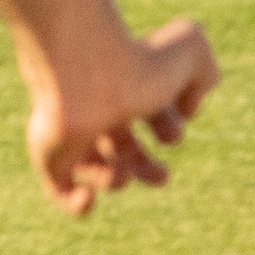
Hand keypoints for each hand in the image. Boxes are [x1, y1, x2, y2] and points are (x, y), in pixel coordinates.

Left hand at [25, 17, 220, 214]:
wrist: (84, 74)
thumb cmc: (137, 62)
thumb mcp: (191, 50)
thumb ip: (205, 72)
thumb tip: (189, 110)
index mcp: (127, 84)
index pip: (149, 113)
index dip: (170, 128)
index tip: (173, 131)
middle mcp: (97, 107)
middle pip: (122, 146)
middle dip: (146, 167)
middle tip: (162, 176)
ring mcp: (70, 131)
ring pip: (92, 168)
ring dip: (115, 181)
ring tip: (121, 174)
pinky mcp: (49, 154)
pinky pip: (57, 188)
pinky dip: (73, 203)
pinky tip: (88, 198)